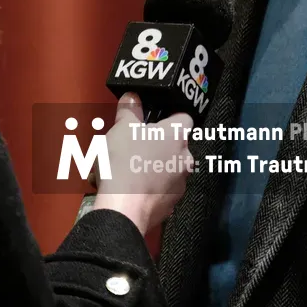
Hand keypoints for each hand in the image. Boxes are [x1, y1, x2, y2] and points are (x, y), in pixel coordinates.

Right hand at [91, 92, 194, 234]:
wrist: (124, 208)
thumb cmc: (125, 163)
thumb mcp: (121, 128)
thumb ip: (129, 109)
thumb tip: (132, 97)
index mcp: (177, 135)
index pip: (184, 117)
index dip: (169, 117)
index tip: (153, 121)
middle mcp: (185, 158)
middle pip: (175, 145)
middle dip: (157, 144)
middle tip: (134, 146)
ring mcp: (181, 183)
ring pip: (169, 168)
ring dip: (154, 166)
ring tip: (129, 169)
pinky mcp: (172, 203)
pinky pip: (162, 189)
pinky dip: (150, 187)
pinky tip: (131, 187)